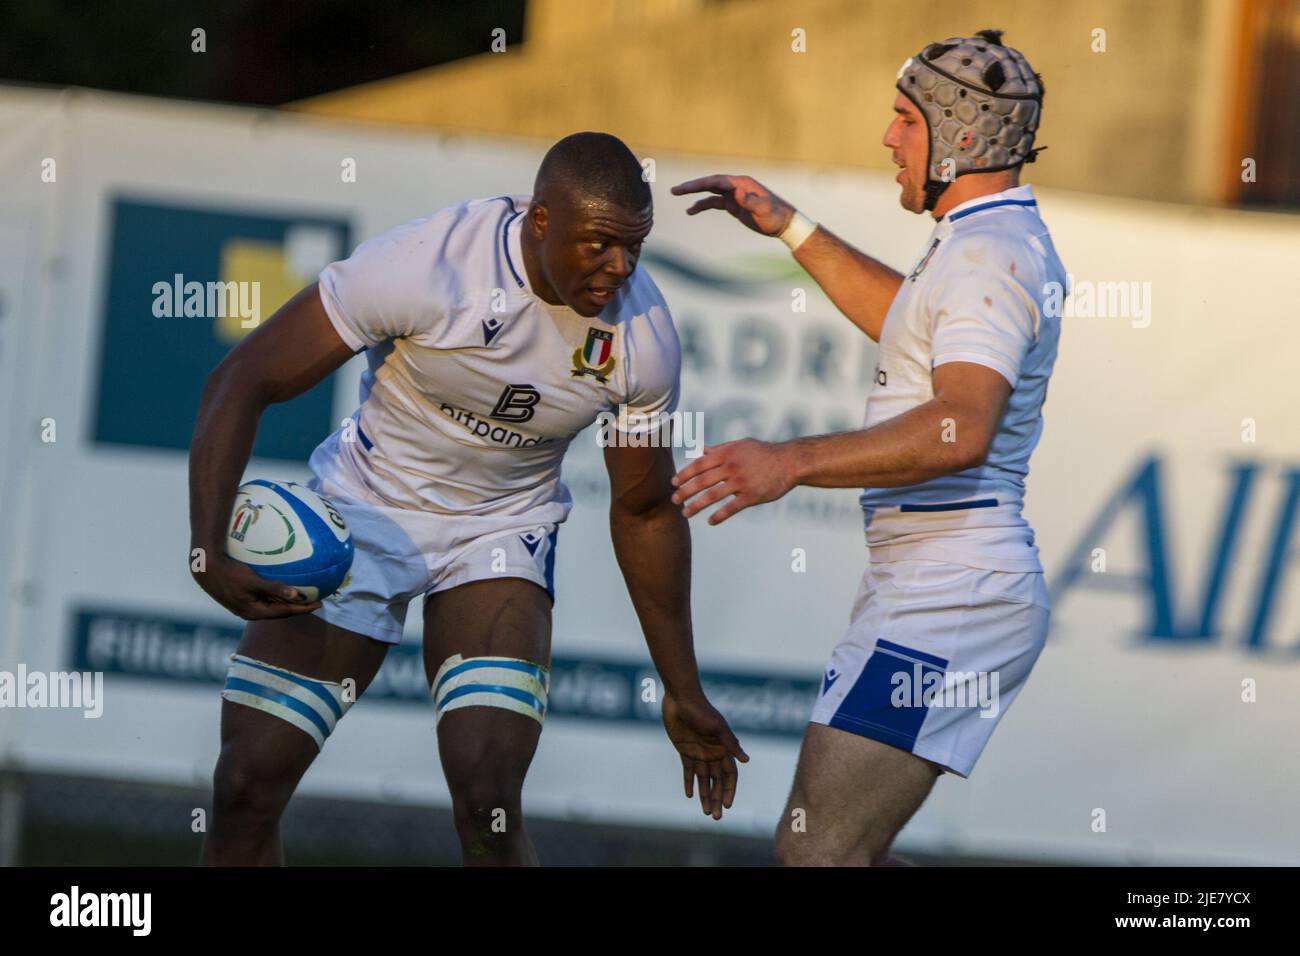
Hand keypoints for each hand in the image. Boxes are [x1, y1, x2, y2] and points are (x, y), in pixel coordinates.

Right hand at [192, 554, 322, 619]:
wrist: (205, 570)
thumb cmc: (229, 574)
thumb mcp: (253, 582)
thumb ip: (274, 588)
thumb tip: (295, 595)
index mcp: (254, 612)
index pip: (285, 612)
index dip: (303, 608)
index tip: (319, 603)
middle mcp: (250, 612)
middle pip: (280, 611)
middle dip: (298, 606)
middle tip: (315, 599)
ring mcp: (245, 606)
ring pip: (272, 605)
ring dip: (287, 601)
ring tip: (304, 595)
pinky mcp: (242, 598)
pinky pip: (264, 598)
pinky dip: (276, 594)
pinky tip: (283, 586)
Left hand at [662, 692, 748, 819]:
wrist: (680, 697)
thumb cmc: (701, 709)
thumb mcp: (717, 726)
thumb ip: (730, 743)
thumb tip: (746, 761)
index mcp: (723, 748)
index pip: (729, 774)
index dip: (729, 790)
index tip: (727, 805)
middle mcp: (712, 752)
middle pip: (717, 781)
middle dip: (718, 798)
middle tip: (716, 816)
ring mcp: (698, 751)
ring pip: (703, 779)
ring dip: (705, 795)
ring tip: (706, 812)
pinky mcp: (684, 749)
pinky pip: (687, 770)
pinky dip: (689, 782)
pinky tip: (690, 795)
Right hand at [670, 174, 794, 237]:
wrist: (782, 223)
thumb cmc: (774, 216)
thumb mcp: (764, 210)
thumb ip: (750, 201)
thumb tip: (737, 192)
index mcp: (741, 184)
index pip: (717, 181)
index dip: (701, 184)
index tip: (687, 188)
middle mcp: (736, 186)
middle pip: (710, 183)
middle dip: (692, 186)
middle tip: (675, 190)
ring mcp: (734, 195)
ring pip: (710, 192)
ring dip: (694, 194)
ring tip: (677, 195)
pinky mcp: (733, 205)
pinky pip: (714, 203)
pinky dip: (702, 205)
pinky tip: (691, 211)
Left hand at [671, 438, 798, 524]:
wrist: (789, 462)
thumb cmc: (763, 453)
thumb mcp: (741, 445)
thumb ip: (720, 449)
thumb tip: (702, 450)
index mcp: (727, 454)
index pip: (699, 465)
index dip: (684, 474)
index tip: (673, 483)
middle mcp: (732, 467)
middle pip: (702, 481)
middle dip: (685, 491)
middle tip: (674, 500)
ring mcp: (742, 482)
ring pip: (713, 496)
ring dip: (696, 505)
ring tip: (685, 513)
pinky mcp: (752, 495)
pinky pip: (732, 508)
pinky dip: (719, 516)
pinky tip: (710, 522)